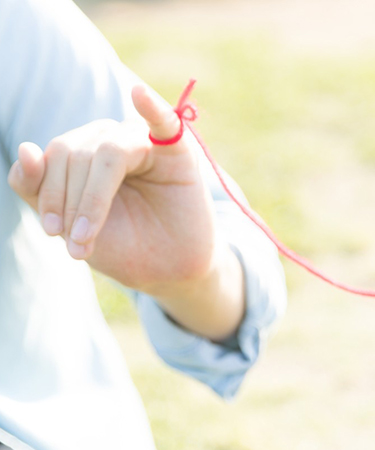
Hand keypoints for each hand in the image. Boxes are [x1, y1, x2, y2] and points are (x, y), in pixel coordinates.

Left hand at [8, 85, 243, 339]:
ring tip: (88, 239)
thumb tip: (27, 149)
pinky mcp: (178, 149)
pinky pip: (164, 121)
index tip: (52, 231)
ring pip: (107, 152)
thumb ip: (37, 188)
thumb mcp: (69, 223)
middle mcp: (114, 140)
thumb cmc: (123, 244)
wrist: (168, 270)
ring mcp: (147, 141)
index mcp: (87, 151)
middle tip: (77, 243)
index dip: (47, 190)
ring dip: (92, 199)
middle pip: (77, 152)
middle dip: (70, 201)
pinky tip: (139, 95)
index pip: (57, 153)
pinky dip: (151, 106)